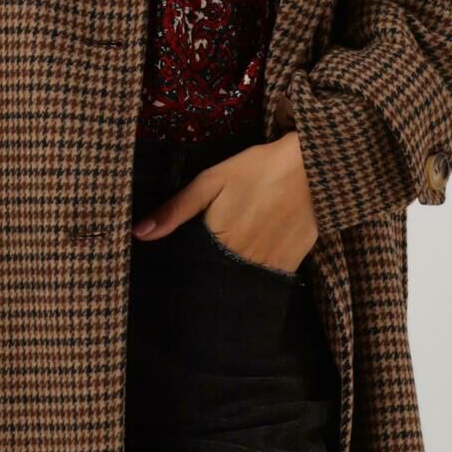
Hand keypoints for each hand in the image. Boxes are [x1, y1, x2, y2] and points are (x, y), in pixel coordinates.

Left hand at [132, 132, 317, 274]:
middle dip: (207, 280)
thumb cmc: (257, 169)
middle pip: (217, 281)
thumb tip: (139, 234)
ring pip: (241, 285)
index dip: (183, 273)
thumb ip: (176, 210)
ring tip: (227, 265)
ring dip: (232, 281)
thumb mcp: (211, 181)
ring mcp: (270, 266)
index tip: (176, 273)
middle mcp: (244, 260)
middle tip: (202, 269)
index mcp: (219, 240)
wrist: (313, 166)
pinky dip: (256, 277)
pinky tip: (251, 261)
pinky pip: (267, 281)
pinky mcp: (292, 264)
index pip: (192, 271)